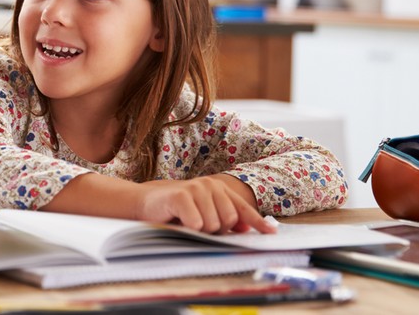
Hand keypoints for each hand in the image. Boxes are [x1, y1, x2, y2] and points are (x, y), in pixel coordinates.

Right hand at [134, 174, 272, 234]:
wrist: (147, 203)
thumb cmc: (178, 211)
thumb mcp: (204, 214)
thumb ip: (225, 219)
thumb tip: (247, 228)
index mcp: (219, 189)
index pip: (243, 208)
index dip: (258, 222)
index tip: (271, 233)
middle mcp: (211, 185)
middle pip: (230, 220)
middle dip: (217, 229)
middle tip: (200, 225)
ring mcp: (196, 189)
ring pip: (213, 224)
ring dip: (201, 230)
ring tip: (188, 222)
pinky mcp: (181, 196)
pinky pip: (197, 224)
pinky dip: (190, 228)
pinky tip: (180, 221)